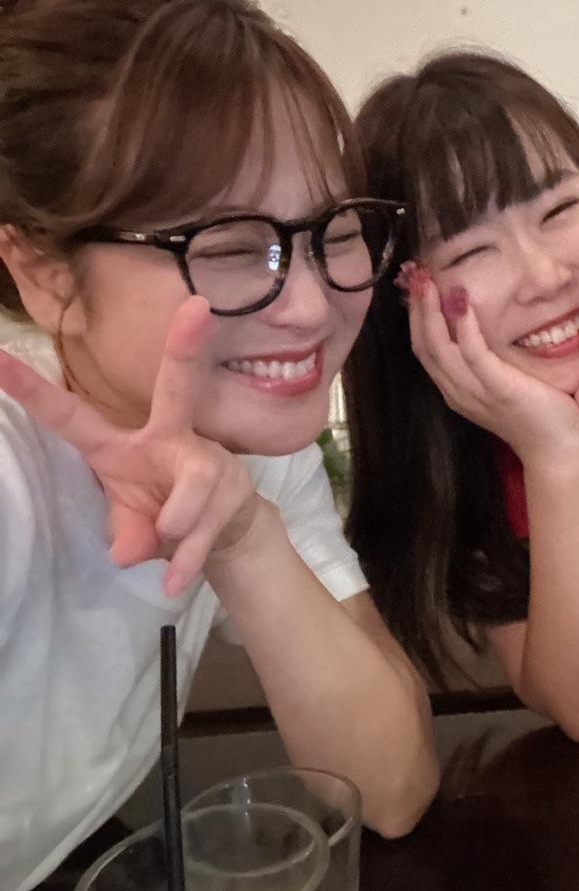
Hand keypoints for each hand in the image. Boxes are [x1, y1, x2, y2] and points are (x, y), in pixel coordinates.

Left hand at [0, 298, 256, 596]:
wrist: (226, 534)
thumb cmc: (165, 515)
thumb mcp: (132, 526)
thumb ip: (125, 533)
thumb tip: (126, 553)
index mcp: (123, 444)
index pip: (72, 415)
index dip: (32, 389)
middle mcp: (171, 438)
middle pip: (178, 387)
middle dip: (186, 349)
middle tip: (197, 309)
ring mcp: (209, 460)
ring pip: (192, 487)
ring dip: (174, 524)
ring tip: (165, 547)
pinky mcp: (235, 490)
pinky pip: (206, 526)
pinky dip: (186, 559)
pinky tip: (175, 580)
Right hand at [406, 276, 578, 461]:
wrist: (559, 450)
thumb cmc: (538, 415)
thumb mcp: (503, 385)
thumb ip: (489, 361)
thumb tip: (484, 327)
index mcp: (457, 389)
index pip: (425, 349)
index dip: (417, 316)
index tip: (419, 286)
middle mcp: (457, 391)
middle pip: (423, 346)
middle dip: (416, 309)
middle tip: (416, 275)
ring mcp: (475, 391)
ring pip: (438, 348)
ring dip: (430, 311)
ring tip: (429, 281)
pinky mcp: (498, 388)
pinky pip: (473, 353)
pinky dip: (463, 327)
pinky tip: (462, 303)